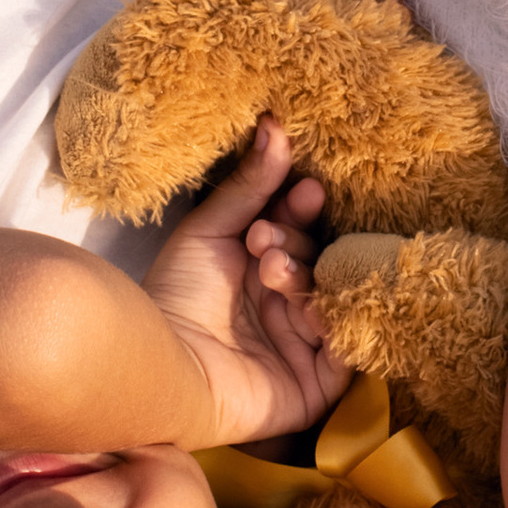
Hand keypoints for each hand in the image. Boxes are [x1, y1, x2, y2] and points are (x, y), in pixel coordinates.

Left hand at [144, 118, 348, 446]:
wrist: (162, 366)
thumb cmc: (176, 299)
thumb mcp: (207, 232)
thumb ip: (247, 186)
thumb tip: (274, 124)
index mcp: (261, 270)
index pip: (298, 232)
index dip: (302, 210)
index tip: (304, 188)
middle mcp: (285, 306)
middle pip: (317, 262)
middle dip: (296, 244)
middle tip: (264, 239)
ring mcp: (304, 345)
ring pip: (331, 299)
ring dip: (304, 279)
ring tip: (270, 269)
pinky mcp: (318, 384)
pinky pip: (345, 348)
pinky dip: (331, 323)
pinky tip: (307, 308)